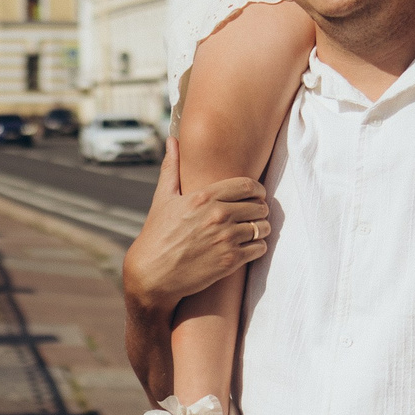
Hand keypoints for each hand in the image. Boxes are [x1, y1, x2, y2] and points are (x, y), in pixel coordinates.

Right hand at [120, 140, 270, 313]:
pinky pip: (259, 248)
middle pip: (259, 206)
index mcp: (203, 197)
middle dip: (260, 209)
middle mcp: (217, 215)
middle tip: (256, 213)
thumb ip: (171, 167)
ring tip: (254, 230)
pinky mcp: (230, 261)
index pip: (247, 185)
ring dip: (261, 228)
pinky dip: (258, 247)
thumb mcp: (162, 198)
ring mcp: (225, 238)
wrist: (152, 274)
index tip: (257, 194)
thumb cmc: (157, 234)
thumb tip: (172, 140)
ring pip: (262, 227)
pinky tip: (249, 246)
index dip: (257, 189)